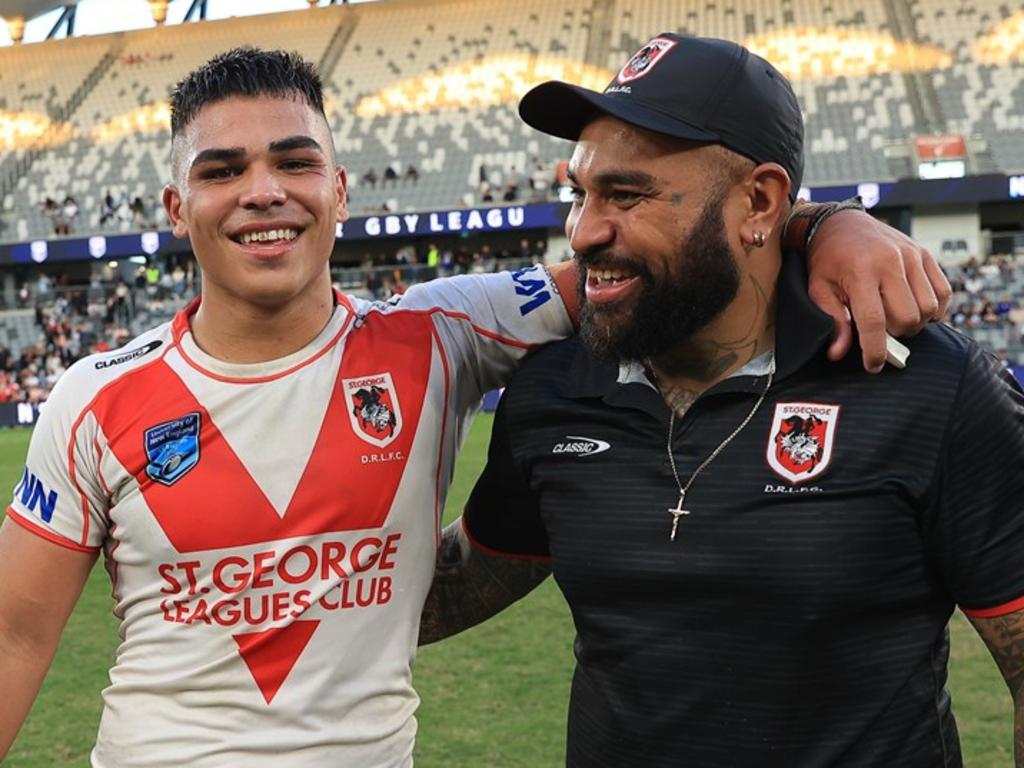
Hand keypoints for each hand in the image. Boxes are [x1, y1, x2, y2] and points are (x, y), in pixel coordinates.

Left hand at [806, 209, 950, 372]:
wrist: (841, 223)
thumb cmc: (827, 260)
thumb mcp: (818, 289)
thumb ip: (832, 321)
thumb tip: (839, 353)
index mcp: (860, 271)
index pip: (874, 321)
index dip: (875, 350)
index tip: (873, 366)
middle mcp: (890, 261)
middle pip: (907, 318)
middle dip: (894, 334)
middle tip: (879, 331)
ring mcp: (912, 256)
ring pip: (928, 308)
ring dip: (914, 323)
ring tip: (893, 318)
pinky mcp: (926, 254)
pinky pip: (943, 292)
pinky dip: (934, 309)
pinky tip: (914, 308)